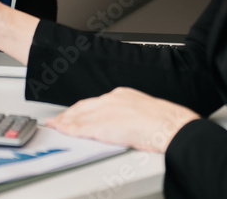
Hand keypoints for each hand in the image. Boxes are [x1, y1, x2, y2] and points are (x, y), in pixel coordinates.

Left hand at [45, 87, 199, 152]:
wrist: (171, 125)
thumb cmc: (166, 122)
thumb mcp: (144, 110)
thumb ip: (131, 113)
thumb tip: (127, 123)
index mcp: (123, 95)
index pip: (95, 102)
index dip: (82, 109)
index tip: (74, 113)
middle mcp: (112, 100)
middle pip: (83, 107)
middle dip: (69, 114)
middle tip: (58, 119)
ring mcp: (106, 112)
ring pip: (79, 117)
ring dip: (64, 122)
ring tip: (55, 125)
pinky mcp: (103, 126)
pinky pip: (80, 128)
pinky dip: (68, 129)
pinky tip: (61, 130)